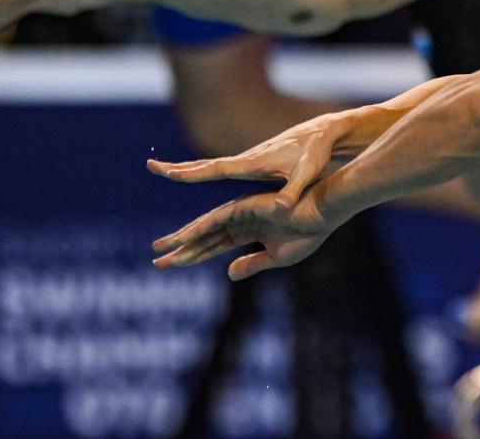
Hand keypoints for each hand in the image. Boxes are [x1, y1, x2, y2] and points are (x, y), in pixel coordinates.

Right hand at [148, 109, 362, 207]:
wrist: (325, 132)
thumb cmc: (317, 153)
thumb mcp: (307, 173)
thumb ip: (293, 191)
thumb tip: (281, 209)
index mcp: (254, 163)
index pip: (216, 169)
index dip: (192, 173)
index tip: (167, 172)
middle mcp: (246, 159)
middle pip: (205, 165)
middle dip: (178, 167)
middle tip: (150, 166)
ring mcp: (249, 160)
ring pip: (211, 165)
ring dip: (187, 168)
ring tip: (164, 170)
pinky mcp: (255, 162)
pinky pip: (222, 167)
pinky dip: (203, 169)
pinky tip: (195, 172)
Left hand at [151, 183, 349, 279]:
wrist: (323, 215)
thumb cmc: (307, 233)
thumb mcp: (276, 257)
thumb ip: (252, 264)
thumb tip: (228, 273)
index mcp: (249, 232)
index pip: (214, 246)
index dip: (194, 256)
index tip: (172, 265)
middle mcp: (240, 220)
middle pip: (204, 238)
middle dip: (181, 250)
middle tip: (156, 262)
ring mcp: (241, 213)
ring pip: (204, 229)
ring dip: (182, 240)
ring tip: (160, 250)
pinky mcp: (244, 207)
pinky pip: (216, 220)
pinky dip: (197, 230)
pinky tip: (181, 239)